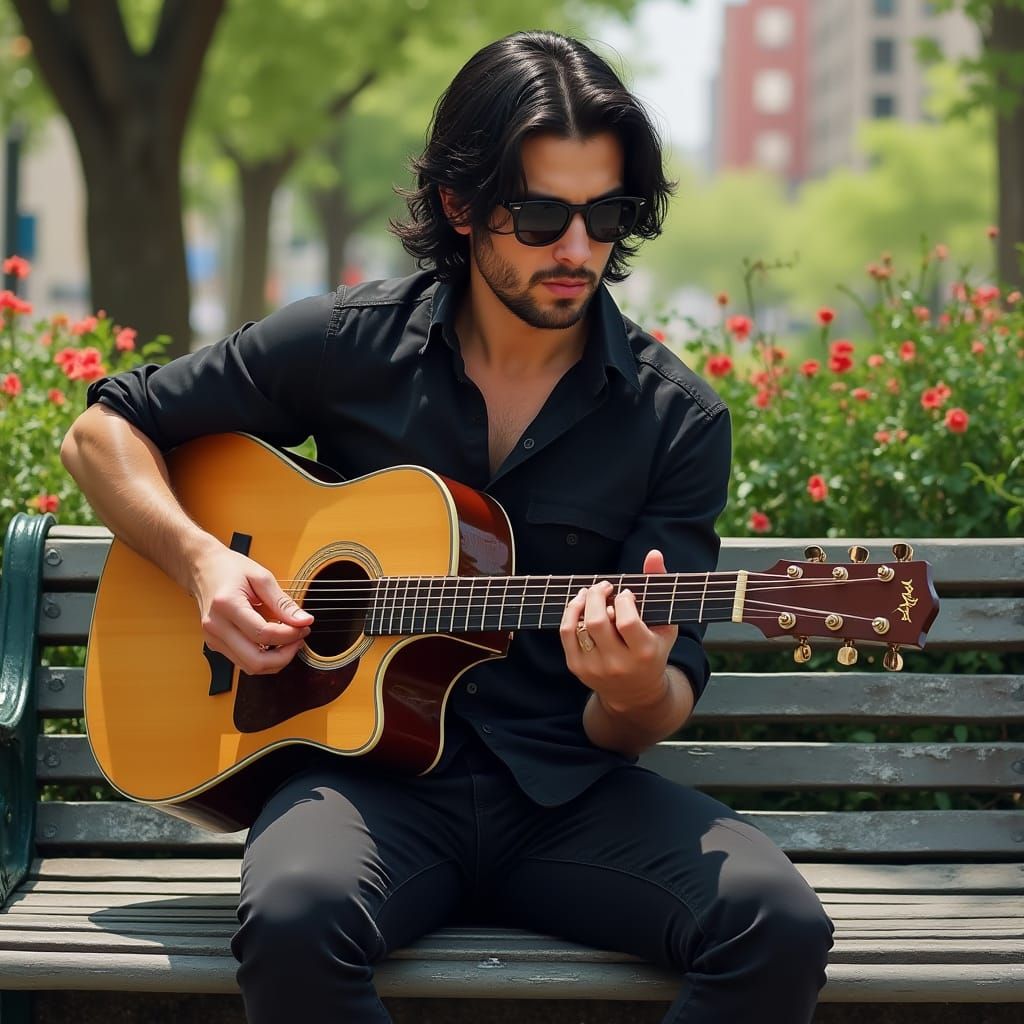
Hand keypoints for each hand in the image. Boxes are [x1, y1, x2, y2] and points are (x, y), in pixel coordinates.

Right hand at [189, 543, 313, 675]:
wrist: (203, 569)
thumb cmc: (231, 569)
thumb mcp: (261, 577)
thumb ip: (282, 602)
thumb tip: (304, 621)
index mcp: (226, 605)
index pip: (262, 634)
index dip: (289, 635)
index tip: (304, 626)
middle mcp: (216, 627)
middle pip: (255, 660)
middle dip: (284, 656)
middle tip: (299, 639)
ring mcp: (213, 639)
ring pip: (249, 667)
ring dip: (275, 660)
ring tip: (290, 641)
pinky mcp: (215, 645)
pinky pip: (243, 661)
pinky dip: (263, 657)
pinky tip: (274, 643)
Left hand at [559, 549, 677, 712]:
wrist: (635, 693)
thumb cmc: (653, 652)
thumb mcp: (665, 624)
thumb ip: (659, 586)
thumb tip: (654, 554)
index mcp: (643, 654)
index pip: (626, 622)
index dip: (623, 601)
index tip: (626, 595)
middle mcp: (617, 664)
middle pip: (597, 622)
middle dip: (598, 595)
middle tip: (604, 586)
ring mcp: (594, 667)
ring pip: (578, 626)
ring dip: (581, 602)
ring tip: (590, 592)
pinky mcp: (577, 668)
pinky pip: (566, 633)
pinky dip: (570, 613)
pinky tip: (580, 603)